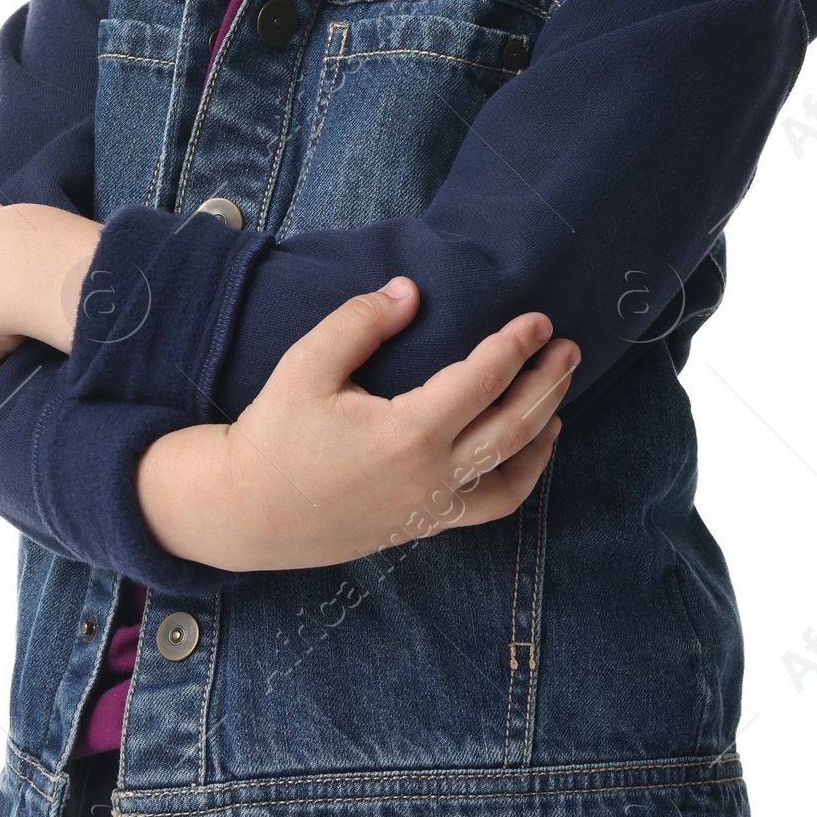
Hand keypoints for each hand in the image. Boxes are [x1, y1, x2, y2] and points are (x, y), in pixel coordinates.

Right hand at [134, 278, 576, 571]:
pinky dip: (520, 477)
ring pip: (512, 474)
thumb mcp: (307, 366)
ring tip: (559, 398)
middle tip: (569, 349)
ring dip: (543, 431)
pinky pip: (491, 506)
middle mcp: (431, 477)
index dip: (515, 347)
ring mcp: (431, 508)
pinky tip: (526, 450)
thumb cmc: (273, 436)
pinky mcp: (423, 526)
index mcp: (407, 434)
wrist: (246, 511)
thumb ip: (360, 323)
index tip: (538, 320)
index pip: (482, 382)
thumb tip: (409, 291)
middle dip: (547, 384)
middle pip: (513, 428)